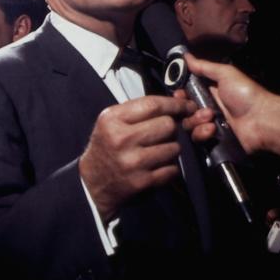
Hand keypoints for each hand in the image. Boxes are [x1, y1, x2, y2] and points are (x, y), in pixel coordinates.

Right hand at [80, 95, 196, 220]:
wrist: (93, 181)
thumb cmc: (106, 147)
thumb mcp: (113, 121)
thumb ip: (142, 108)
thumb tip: (180, 98)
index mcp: (112, 119)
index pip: (152, 105)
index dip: (175, 104)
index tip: (186, 105)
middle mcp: (121, 139)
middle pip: (167, 125)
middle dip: (171, 128)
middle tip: (163, 133)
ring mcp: (132, 162)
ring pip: (174, 147)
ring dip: (171, 148)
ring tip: (158, 150)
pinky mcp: (141, 181)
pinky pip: (172, 169)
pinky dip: (170, 167)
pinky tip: (157, 165)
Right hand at [181, 53, 271, 152]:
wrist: (261, 120)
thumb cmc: (244, 94)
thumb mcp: (225, 74)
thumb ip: (204, 66)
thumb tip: (185, 55)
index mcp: (209, 92)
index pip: (186, 93)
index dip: (179, 94)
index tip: (178, 93)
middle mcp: (207, 108)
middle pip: (183, 110)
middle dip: (186, 107)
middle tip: (194, 106)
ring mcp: (209, 125)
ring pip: (188, 124)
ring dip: (196, 120)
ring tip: (210, 117)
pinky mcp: (212, 140)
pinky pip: (197, 138)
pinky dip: (202, 133)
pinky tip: (213, 129)